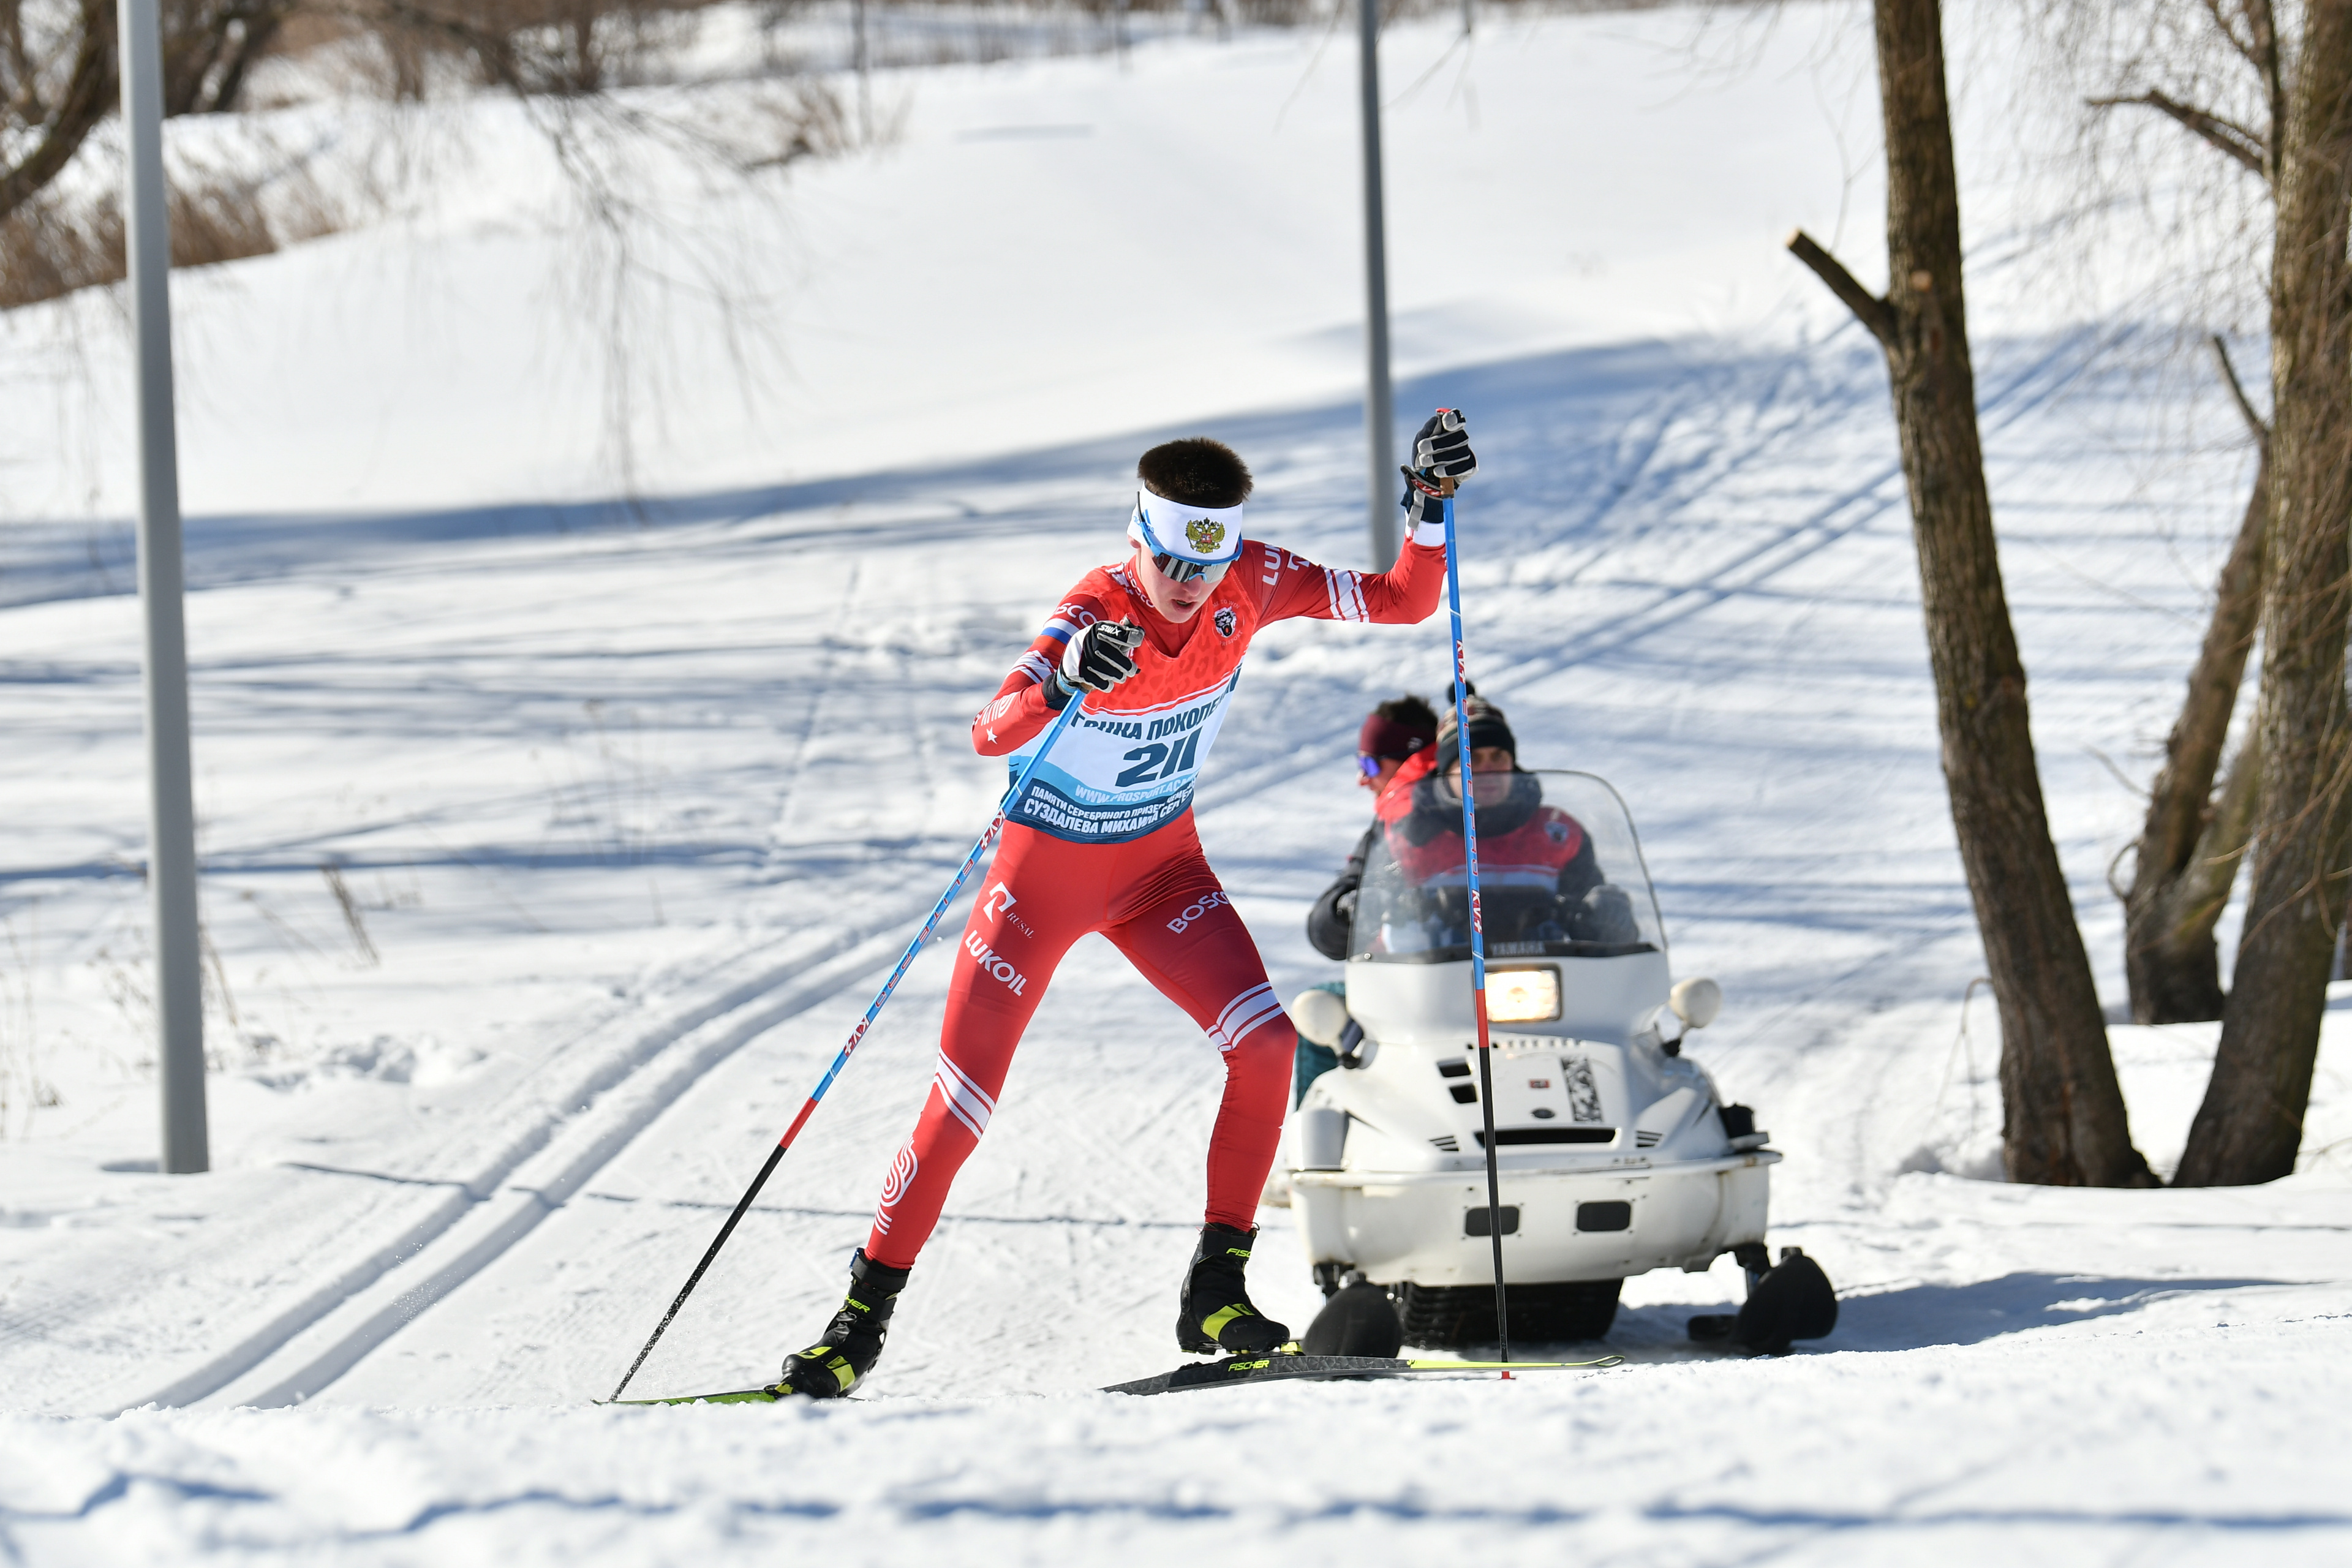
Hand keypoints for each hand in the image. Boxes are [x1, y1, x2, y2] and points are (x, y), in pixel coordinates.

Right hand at [1057, 619, 1143, 694]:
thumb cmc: (1100, 645)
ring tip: (1120, 676)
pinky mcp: (1080, 672)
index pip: (1118, 632)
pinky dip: (1107, 685)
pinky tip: (1109, 682)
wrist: (1073, 657)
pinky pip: (1099, 682)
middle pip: (1111, 654)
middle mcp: (1089, 640)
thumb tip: (1139, 633)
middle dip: (1126, 665)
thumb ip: (1125, 633)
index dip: (1132, 636)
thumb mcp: (1110, 635)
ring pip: (1106, 671)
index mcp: (1099, 628)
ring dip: (1118, 676)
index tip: (1137, 641)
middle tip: (1132, 670)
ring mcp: (1083, 656)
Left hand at [1399, 408, 1474, 529]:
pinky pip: (1464, 466)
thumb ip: (1427, 431)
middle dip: (1437, 442)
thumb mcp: (1420, 441)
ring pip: (1459, 451)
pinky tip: (1437, 471)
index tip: (1445, 423)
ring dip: (1439, 457)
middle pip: (1456, 436)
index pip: (1457, 418)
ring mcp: (1467, 452)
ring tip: (1425, 462)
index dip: (1453, 419)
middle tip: (1422, 448)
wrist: (1427, 479)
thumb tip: (1436, 420)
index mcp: (1449, 427)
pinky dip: (1449, 469)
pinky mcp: (1471, 467)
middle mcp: (1461, 437)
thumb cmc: (1424, 454)